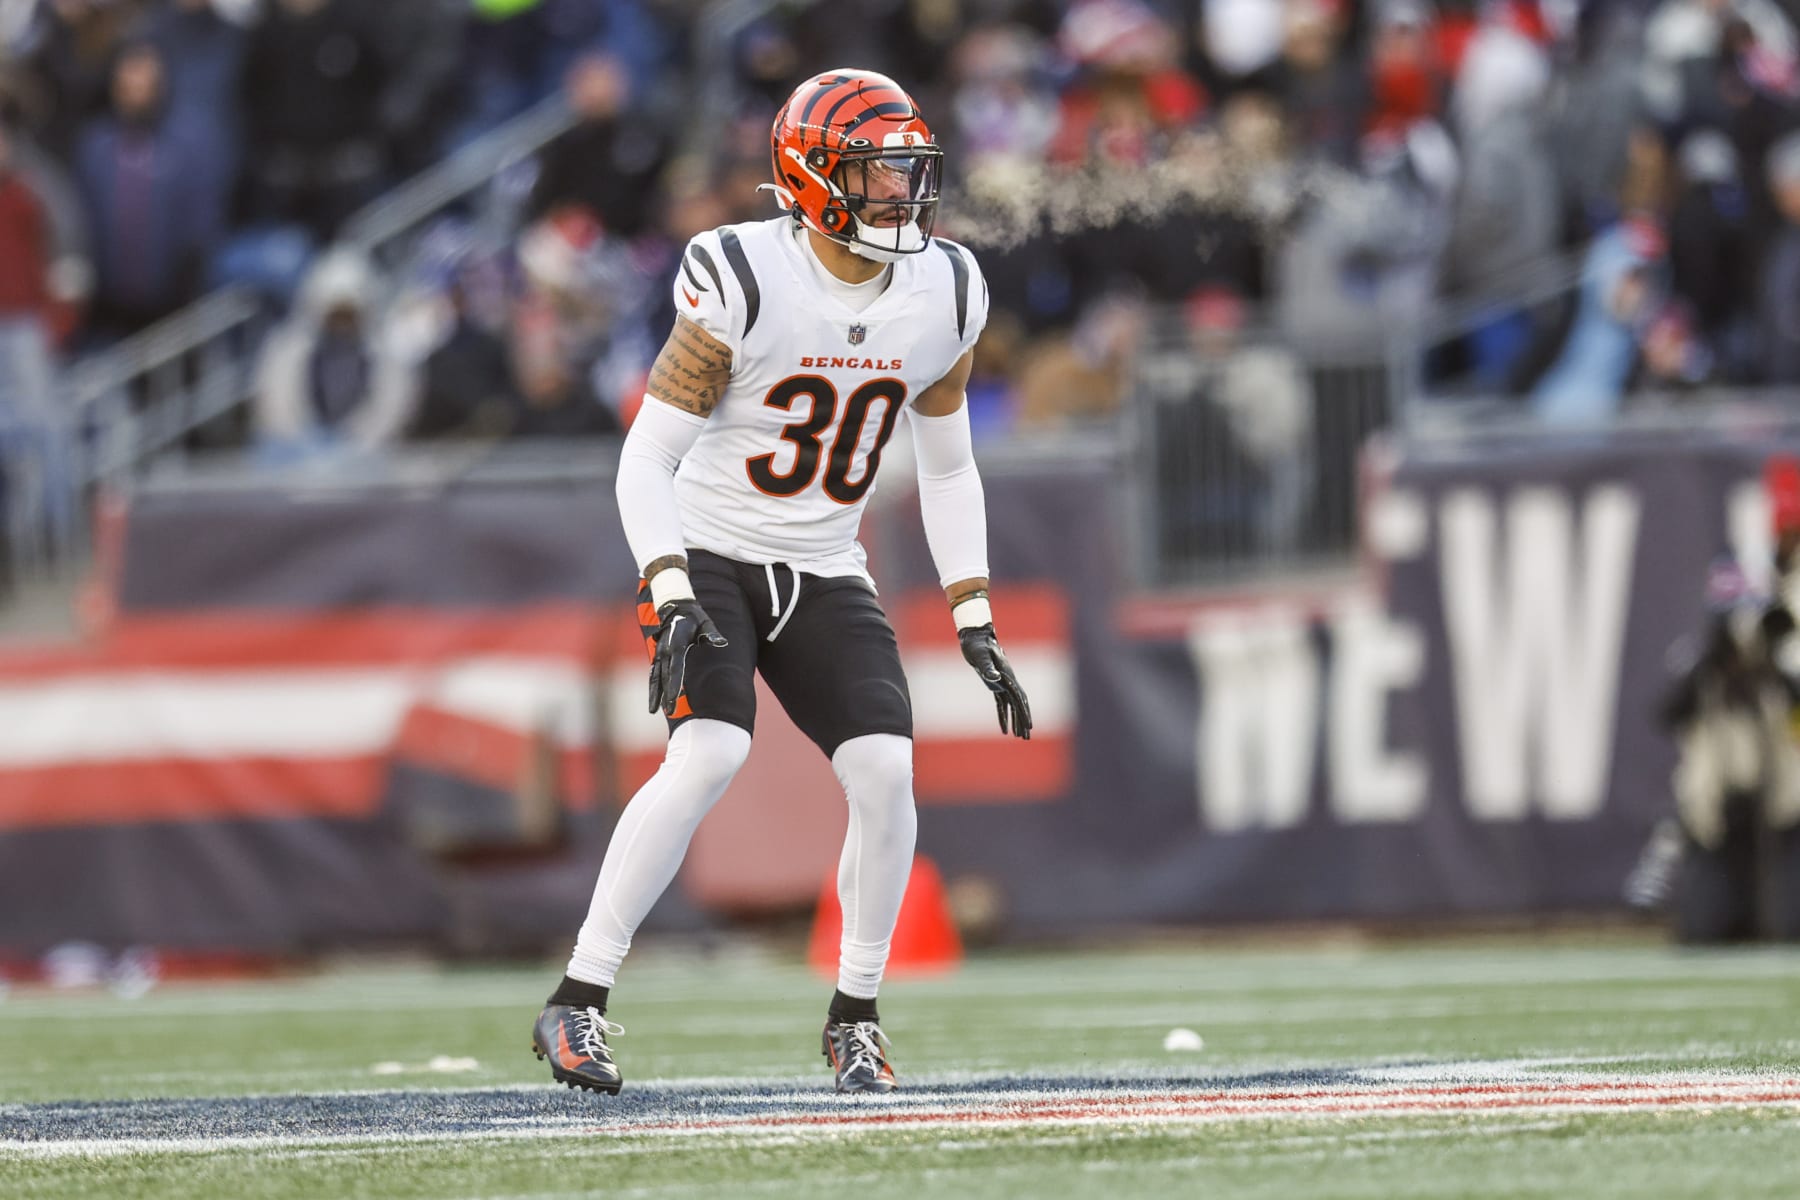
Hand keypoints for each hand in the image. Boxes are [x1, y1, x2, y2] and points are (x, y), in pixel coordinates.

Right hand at [648, 598, 727, 715]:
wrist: (675, 607)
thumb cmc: (694, 617)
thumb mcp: (705, 623)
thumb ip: (711, 634)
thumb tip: (721, 642)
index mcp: (677, 643)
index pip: (675, 668)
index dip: (674, 684)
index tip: (674, 698)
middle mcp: (665, 650)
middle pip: (664, 676)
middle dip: (665, 694)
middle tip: (669, 710)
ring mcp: (659, 653)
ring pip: (655, 676)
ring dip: (655, 694)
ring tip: (654, 710)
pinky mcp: (658, 655)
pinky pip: (653, 673)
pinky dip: (653, 687)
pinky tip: (654, 700)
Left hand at [958, 624, 1032, 738]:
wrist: (975, 638)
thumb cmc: (978, 646)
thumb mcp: (981, 657)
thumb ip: (988, 668)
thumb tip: (995, 678)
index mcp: (1008, 676)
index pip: (1019, 699)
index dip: (1025, 713)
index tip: (1029, 726)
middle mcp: (1009, 681)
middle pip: (1019, 705)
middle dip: (1023, 721)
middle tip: (1026, 738)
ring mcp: (1003, 684)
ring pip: (1012, 707)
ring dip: (1016, 721)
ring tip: (1019, 737)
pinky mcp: (995, 685)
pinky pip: (1001, 705)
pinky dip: (1003, 717)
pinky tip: (1003, 729)